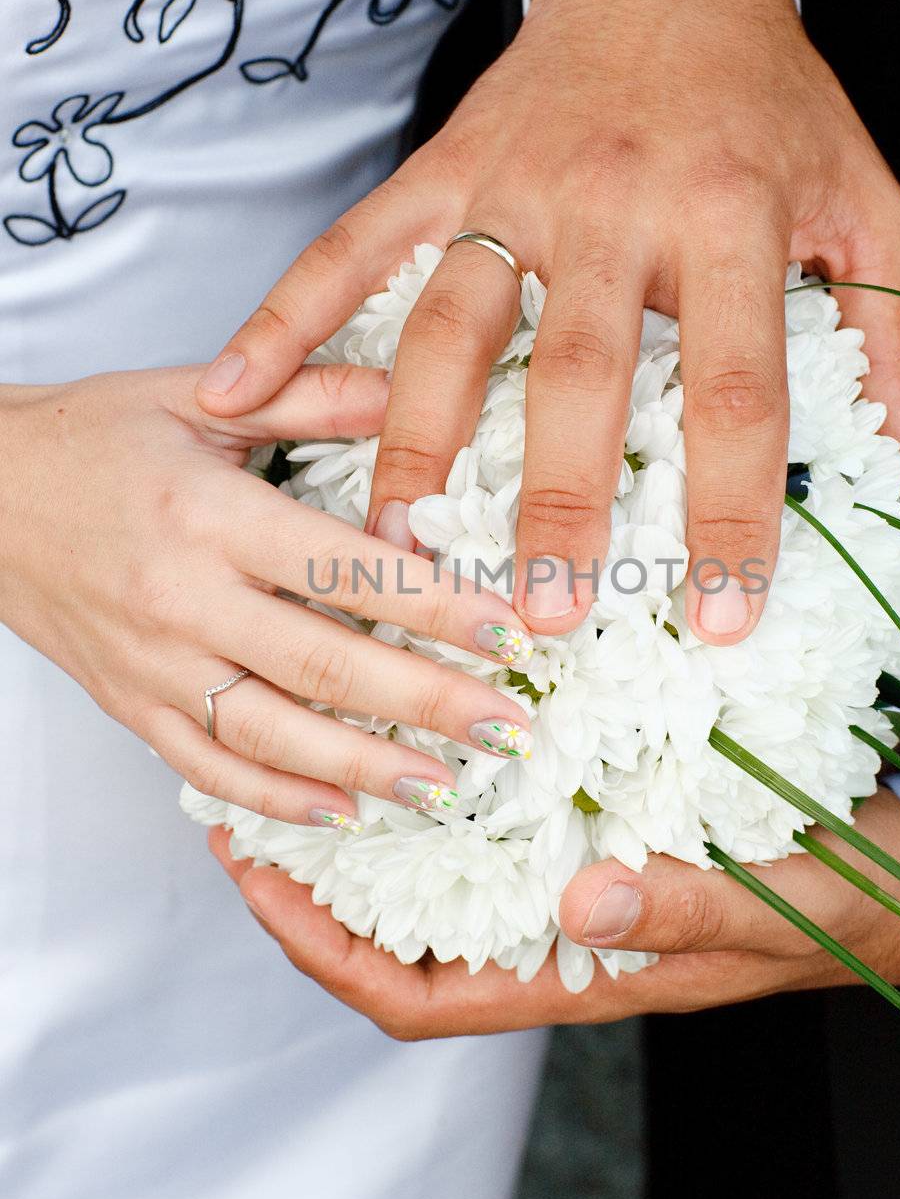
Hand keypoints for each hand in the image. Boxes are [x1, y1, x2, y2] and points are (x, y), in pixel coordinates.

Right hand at [0, 369, 538, 824]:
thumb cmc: (93, 438)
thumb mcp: (200, 396)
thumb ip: (313, 395)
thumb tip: (416, 387)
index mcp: (210, 515)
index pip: (344, 570)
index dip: (433, 607)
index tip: (506, 633)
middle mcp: (182, 599)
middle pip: (324, 665)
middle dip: (426, 703)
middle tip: (508, 728)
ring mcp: (152, 664)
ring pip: (273, 734)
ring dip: (366, 768)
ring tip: (447, 785)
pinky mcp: (129, 704)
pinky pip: (209, 767)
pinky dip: (277, 797)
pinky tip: (344, 810)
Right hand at [196, 0, 899, 646]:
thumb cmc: (772, 101)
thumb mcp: (867, 208)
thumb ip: (895, 344)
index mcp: (733, 219)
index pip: (736, 391)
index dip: (731, 513)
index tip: (720, 615)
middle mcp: (616, 206)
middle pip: (579, 376)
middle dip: (555, 506)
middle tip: (536, 615)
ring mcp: (515, 185)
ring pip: (448, 327)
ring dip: (414, 444)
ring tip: (392, 548)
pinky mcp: (445, 168)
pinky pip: (355, 248)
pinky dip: (289, 316)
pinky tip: (237, 388)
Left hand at [208, 785, 899, 1036]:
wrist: (899, 877)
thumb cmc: (838, 904)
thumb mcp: (772, 906)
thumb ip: (685, 911)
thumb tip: (584, 902)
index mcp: (579, 974)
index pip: (417, 996)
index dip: (324, 951)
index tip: (256, 880)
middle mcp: (557, 933)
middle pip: (401, 937)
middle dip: (316, 885)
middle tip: (249, 797)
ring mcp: (574, 883)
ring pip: (441, 879)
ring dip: (370, 829)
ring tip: (311, 751)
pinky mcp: (604, 829)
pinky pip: (499, 825)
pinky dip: (447, 787)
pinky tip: (430, 722)